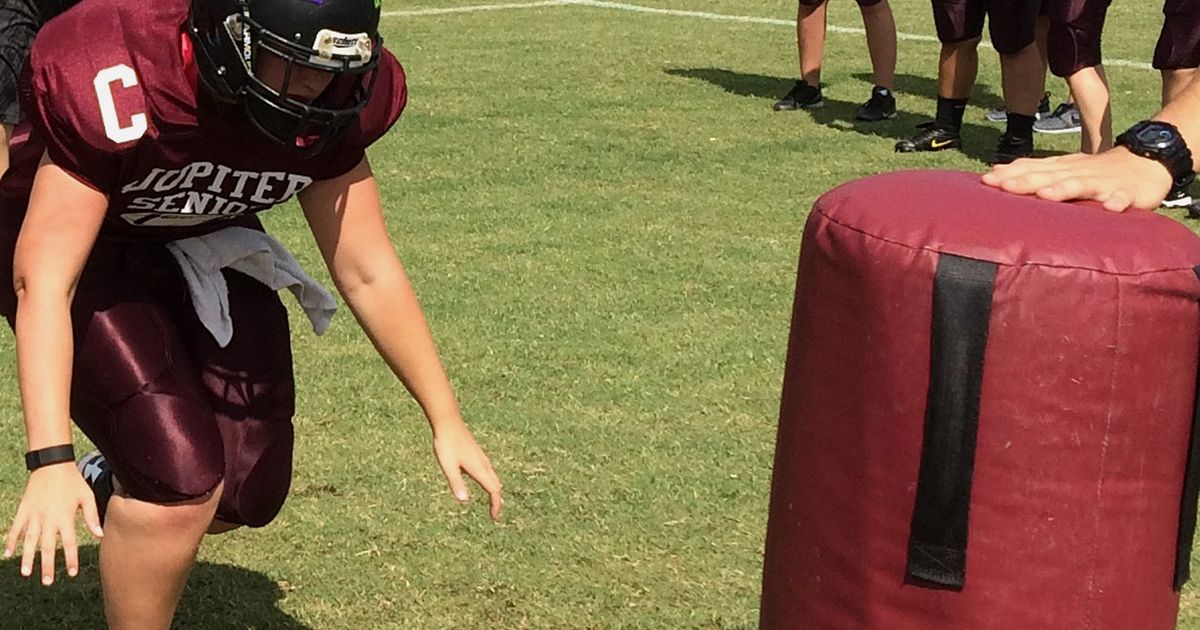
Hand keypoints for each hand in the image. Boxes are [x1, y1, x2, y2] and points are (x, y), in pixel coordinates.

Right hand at [4, 462, 103, 584]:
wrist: (52, 464)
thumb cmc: (73, 481)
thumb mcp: (87, 497)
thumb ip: (91, 517)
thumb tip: (100, 535)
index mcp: (65, 517)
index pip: (69, 543)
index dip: (71, 558)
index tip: (71, 573)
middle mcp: (48, 519)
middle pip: (47, 546)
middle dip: (47, 565)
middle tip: (47, 582)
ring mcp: (34, 515)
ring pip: (29, 541)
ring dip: (27, 557)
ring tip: (26, 573)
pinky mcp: (23, 510)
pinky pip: (15, 528)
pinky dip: (10, 541)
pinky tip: (7, 554)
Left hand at [433, 424, 502, 520]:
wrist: (448, 422)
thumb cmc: (446, 444)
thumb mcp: (448, 466)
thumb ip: (456, 483)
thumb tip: (463, 500)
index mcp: (478, 469)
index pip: (493, 490)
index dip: (495, 505)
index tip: (494, 518)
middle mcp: (483, 464)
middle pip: (496, 485)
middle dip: (496, 500)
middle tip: (494, 514)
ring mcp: (481, 457)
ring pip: (493, 477)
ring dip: (494, 490)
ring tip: (491, 500)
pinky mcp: (477, 453)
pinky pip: (488, 471)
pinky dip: (489, 481)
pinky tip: (482, 480)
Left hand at [981, 147, 1174, 211]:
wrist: (1146, 161)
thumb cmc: (1095, 170)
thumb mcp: (1063, 168)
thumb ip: (1033, 172)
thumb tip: (994, 173)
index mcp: (1063, 168)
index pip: (1034, 168)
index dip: (1011, 173)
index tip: (987, 180)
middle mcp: (1079, 173)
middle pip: (1051, 176)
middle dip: (1027, 181)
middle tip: (1003, 186)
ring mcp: (1104, 182)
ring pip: (1082, 185)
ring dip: (1064, 189)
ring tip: (1045, 195)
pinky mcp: (1130, 193)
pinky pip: (1123, 198)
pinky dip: (1117, 201)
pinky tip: (1110, 208)